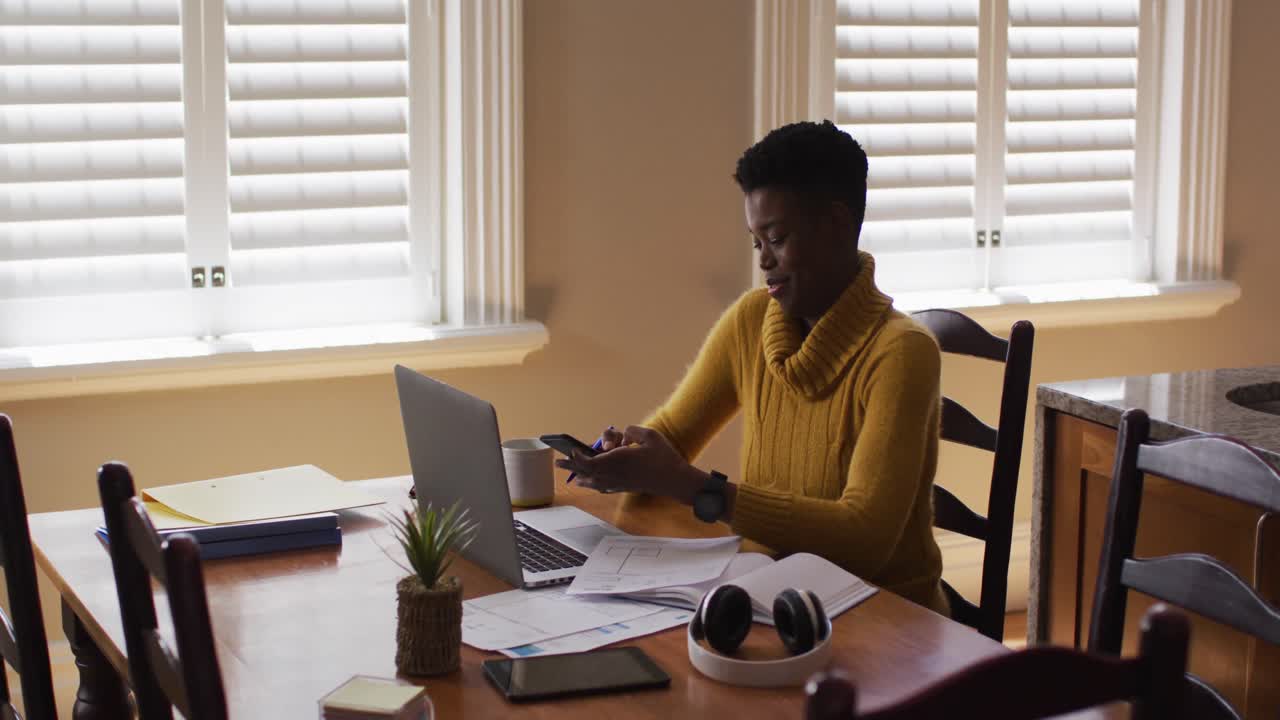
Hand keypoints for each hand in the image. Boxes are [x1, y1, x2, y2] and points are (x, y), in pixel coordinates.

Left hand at [556, 425, 703, 502]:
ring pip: (593, 480)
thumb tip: (623, 436)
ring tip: (569, 470)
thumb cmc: (664, 457)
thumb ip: (632, 431)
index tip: (570, 450)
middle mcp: (615, 473)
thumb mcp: (649, 435)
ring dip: (580, 474)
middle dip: (572, 465)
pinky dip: (592, 483)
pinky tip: (586, 482)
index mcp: (618, 459)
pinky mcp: (623, 487)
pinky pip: (601, 486)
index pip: (590, 460)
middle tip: (558, 461)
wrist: (674, 480)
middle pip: (587, 470)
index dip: (578, 456)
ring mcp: (618, 482)